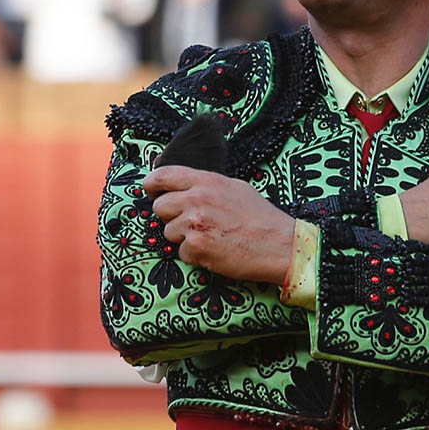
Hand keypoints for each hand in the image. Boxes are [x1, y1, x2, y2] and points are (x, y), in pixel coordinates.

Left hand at [142, 166, 294, 284]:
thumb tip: (185, 185)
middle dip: (170, 216)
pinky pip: (181, 252)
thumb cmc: (260, 217)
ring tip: (209, 237)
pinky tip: (214, 250)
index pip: (164, 175)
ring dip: (183, 237)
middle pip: (160, 206)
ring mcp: (194, 223)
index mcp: (207, 181)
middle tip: (189, 222)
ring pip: (168, 231)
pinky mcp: (195, 247)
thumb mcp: (235, 188)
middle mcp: (197, 199)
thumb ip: (208, 184)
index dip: (152, 183)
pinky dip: (194, 255)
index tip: (150, 189)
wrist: (278, 244)